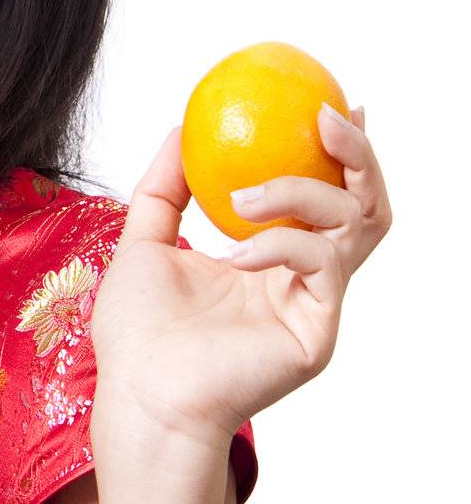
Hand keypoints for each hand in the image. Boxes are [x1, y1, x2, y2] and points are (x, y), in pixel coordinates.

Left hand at [90, 103, 390, 445]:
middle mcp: (302, 281)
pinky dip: (284, 243)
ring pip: (357, 226)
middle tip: (327, 119)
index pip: (324, 199)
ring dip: (306, 192)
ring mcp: (315, 306)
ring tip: (245, 196)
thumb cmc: (137, 335)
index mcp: (270, 262)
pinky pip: (323, 265)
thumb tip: (180, 127)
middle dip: (358, 156)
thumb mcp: (143, 243)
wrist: (139, 394)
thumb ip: (164, 189)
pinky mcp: (318, 332)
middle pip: (365, 206)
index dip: (339, 154)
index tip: (329, 109)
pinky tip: (238, 252)